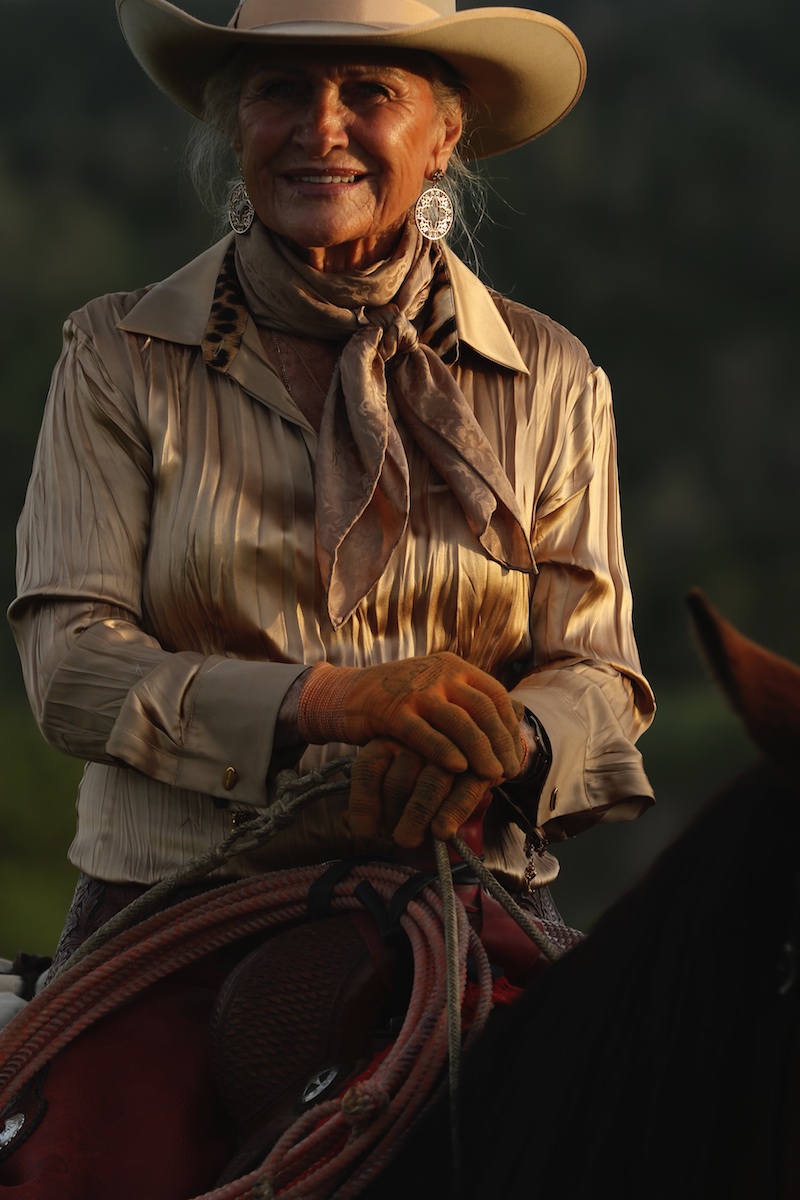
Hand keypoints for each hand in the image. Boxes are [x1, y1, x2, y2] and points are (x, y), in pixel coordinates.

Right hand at [296, 652, 522, 778]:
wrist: (348, 695)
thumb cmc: (401, 701)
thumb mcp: (437, 690)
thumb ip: (468, 702)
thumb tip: (516, 719)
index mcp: (454, 667)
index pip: (494, 695)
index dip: (508, 726)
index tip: (515, 753)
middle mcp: (439, 674)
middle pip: (482, 709)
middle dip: (500, 743)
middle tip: (509, 770)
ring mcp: (416, 691)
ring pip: (459, 722)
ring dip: (480, 751)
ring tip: (492, 775)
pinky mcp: (393, 711)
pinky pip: (425, 733)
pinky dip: (444, 751)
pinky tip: (459, 768)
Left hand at [349, 736, 495, 848]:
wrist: (465, 753)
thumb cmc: (414, 781)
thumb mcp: (385, 781)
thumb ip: (368, 801)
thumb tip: (349, 824)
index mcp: (385, 740)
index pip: (368, 769)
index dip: (364, 805)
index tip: (365, 833)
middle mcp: (414, 740)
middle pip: (398, 781)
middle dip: (394, 817)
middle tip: (397, 840)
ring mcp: (447, 749)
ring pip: (429, 784)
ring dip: (418, 817)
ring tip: (409, 841)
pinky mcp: (478, 763)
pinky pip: (464, 790)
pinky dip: (452, 813)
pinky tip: (442, 832)